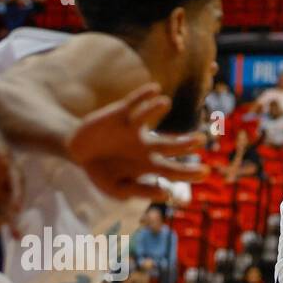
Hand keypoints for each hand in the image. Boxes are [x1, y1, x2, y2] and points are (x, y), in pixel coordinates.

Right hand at [66, 83, 207, 200]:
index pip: (174, 170)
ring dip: (156, 109)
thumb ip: (140, 192)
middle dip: (185, 143)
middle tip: (201, 139)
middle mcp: (146, 146)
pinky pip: (133, 102)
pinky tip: (154, 89)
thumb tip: (165, 193)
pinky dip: (142, 96)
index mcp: (149, 165)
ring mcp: (133, 129)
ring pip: (149, 118)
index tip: (205, 171)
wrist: (77, 153)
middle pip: (170, 145)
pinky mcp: (119, 114)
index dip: (189, 172)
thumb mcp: (118, 189)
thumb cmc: (101, 173)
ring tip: (165, 103)